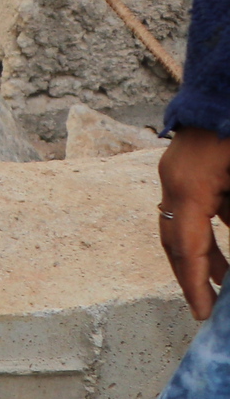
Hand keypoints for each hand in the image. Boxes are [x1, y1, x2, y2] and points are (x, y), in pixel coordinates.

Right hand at [159, 127, 229, 319]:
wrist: (228, 85)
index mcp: (190, 187)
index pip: (187, 246)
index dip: (195, 283)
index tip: (201, 313)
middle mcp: (175, 182)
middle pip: (175, 240)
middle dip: (191, 275)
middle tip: (205, 308)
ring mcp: (177, 172)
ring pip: (184, 223)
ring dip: (204, 254)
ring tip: (223, 283)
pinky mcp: (188, 165)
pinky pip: (195, 205)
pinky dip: (211, 228)